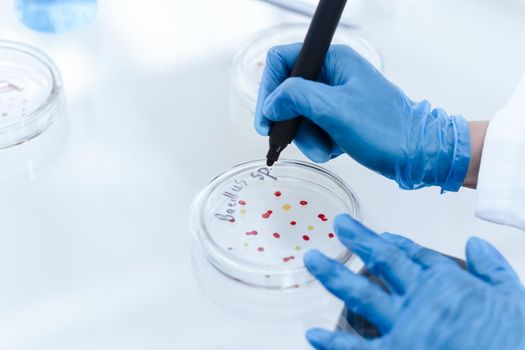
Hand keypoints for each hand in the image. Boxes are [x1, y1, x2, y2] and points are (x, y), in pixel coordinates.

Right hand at [255, 44, 469, 190]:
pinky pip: (313, 128)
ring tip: (327, 149)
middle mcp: (332, 74)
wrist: (420, 153)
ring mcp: (335, 97)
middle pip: (288, 93)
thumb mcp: (337, 111)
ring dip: (308, 138)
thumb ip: (298, 99)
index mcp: (332, 61)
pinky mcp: (339, 117)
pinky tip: (336, 148)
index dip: (268, 89)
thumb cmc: (388, 129)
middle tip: (302, 141)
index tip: (266, 119)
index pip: (282, 61)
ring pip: (299, 115)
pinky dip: (319, 142)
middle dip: (293, 123)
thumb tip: (271, 104)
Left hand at [303, 214, 524, 349]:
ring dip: (334, 275)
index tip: (380, 235)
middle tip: (339, 224)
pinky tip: (313, 334)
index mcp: (446, 281)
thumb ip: (492, 268)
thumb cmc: (513, 340)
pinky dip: (333, 342)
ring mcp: (404, 327)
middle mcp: (419, 298)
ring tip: (312, 260)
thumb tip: (474, 243)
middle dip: (359, 239)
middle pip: (382, 260)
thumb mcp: (513, 298)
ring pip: (360, 293)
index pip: (414, 254)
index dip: (395, 242)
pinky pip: (356, 349)